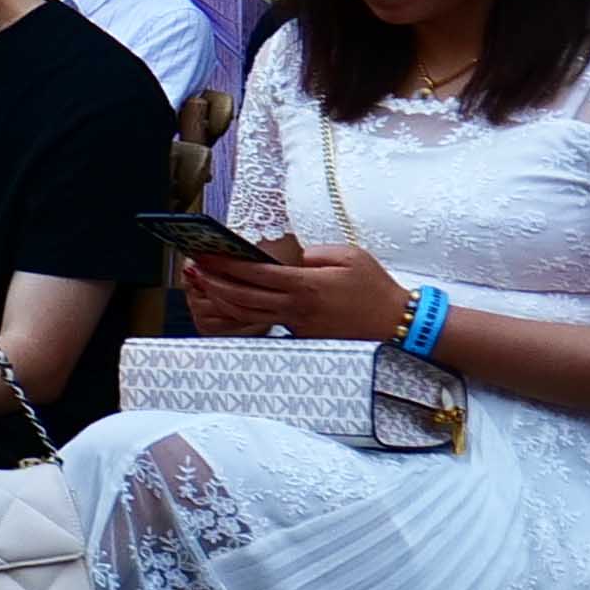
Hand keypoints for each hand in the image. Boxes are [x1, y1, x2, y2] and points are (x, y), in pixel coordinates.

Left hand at [192, 240, 406, 341]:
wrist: (395, 325)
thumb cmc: (374, 288)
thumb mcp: (350, 257)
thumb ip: (316, 252)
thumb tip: (293, 258)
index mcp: (305, 285)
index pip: (255, 273)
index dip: (226, 264)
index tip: (206, 253)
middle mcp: (296, 308)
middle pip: (242, 297)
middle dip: (214, 283)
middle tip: (194, 270)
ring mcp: (297, 325)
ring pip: (249, 315)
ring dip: (223, 300)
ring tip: (205, 286)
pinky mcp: (301, 337)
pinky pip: (267, 324)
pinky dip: (246, 314)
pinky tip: (233, 303)